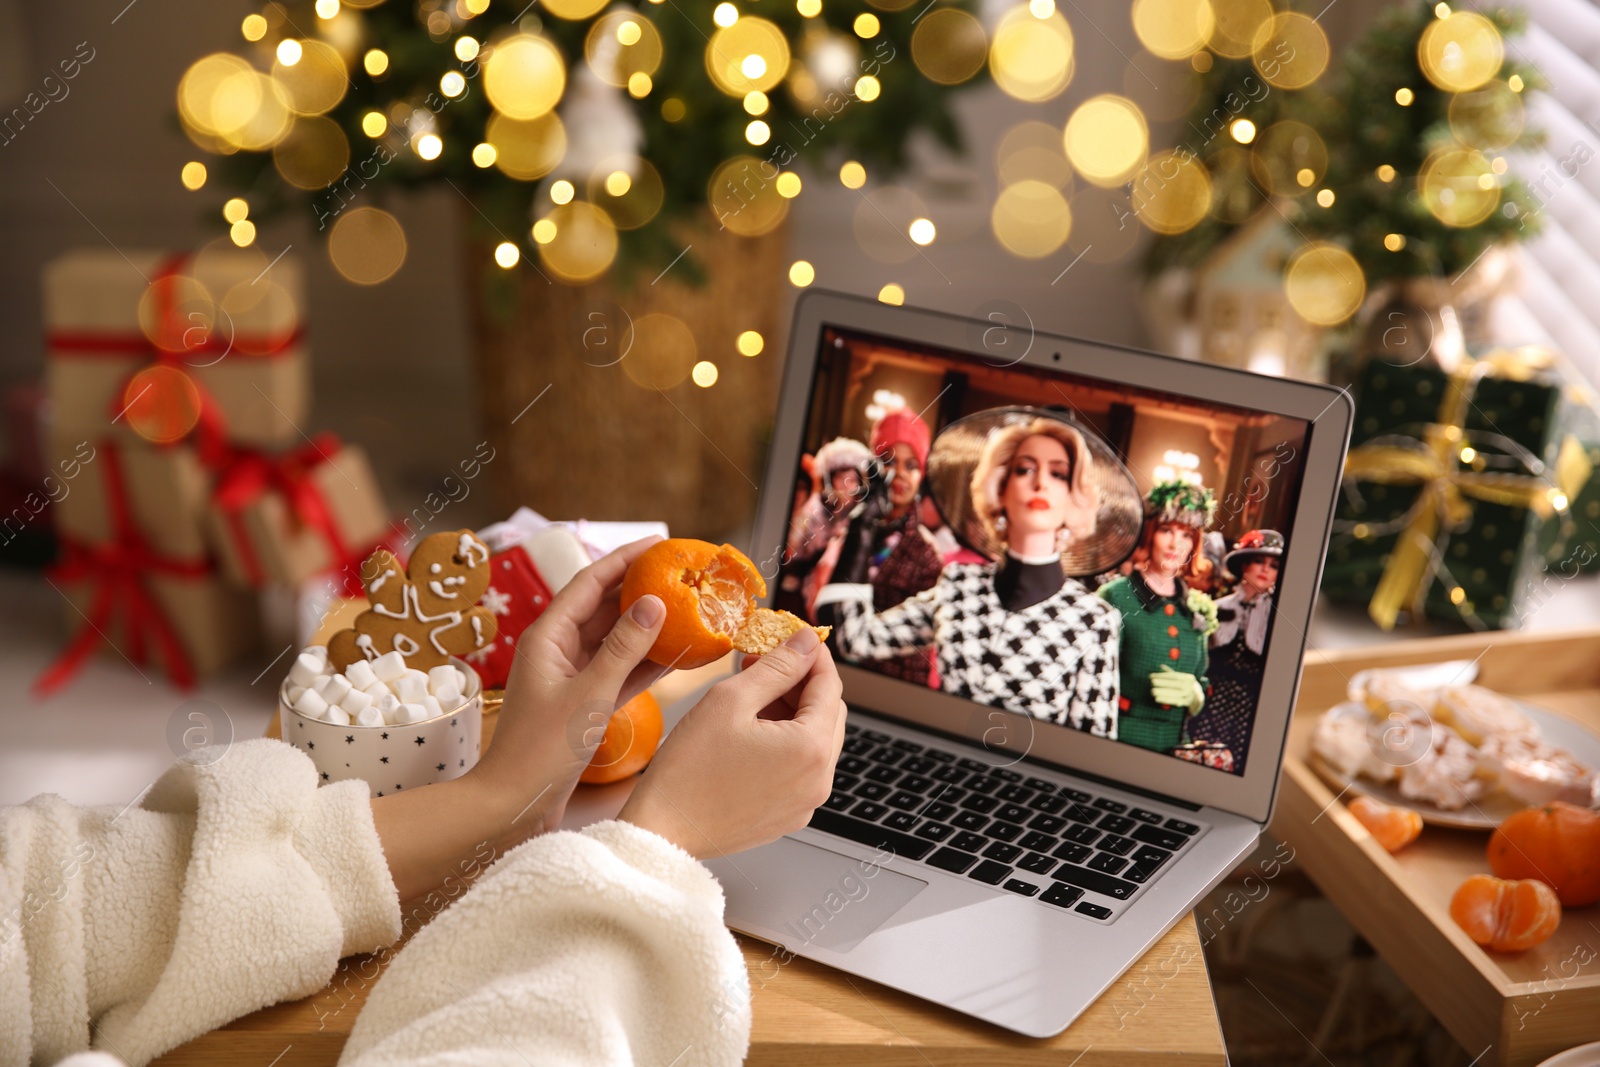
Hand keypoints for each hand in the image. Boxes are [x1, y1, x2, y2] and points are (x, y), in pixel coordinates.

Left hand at [470, 535, 670, 845]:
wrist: (513, 804)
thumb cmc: (541, 750)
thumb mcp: (589, 694)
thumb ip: (623, 648)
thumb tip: (653, 603)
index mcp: (547, 636)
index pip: (590, 582)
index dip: (625, 558)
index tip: (661, 543)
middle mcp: (558, 649)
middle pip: (604, 606)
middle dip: (641, 587)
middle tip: (681, 573)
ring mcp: (572, 676)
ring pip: (616, 639)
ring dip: (648, 625)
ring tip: (687, 606)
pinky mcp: (584, 701)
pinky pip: (620, 671)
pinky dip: (646, 662)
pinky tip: (678, 654)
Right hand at [618, 630, 845, 859]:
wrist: (663, 831)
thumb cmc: (689, 769)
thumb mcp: (731, 700)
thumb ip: (777, 666)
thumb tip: (807, 643)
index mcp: (810, 749)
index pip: (830, 686)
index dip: (813, 655)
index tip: (795, 638)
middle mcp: (819, 780)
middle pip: (828, 713)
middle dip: (801, 682)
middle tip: (765, 663)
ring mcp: (807, 802)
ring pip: (815, 740)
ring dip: (793, 711)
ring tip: (752, 695)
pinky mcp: (790, 815)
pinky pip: (801, 768)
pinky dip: (786, 742)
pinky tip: (752, 730)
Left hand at [1149, 666, 1204, 712]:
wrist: (1195, 697)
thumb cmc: (1184, 685)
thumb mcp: (1180, 677)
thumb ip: (1170, 672)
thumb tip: (1161, 666)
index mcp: (1188, 677)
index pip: (1174, 675)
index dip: (1162, 675)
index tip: (1152, 676)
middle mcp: (1190, 686)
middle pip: (1175, 684)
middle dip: (1162, 683)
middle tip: (1151, 682)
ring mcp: (1189, 695)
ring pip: (1175, 693)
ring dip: (1162, 692)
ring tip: (1152, 691)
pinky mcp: (1186, 703)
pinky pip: (1175, 701)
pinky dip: (1166, 700)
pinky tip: (1157, 699)